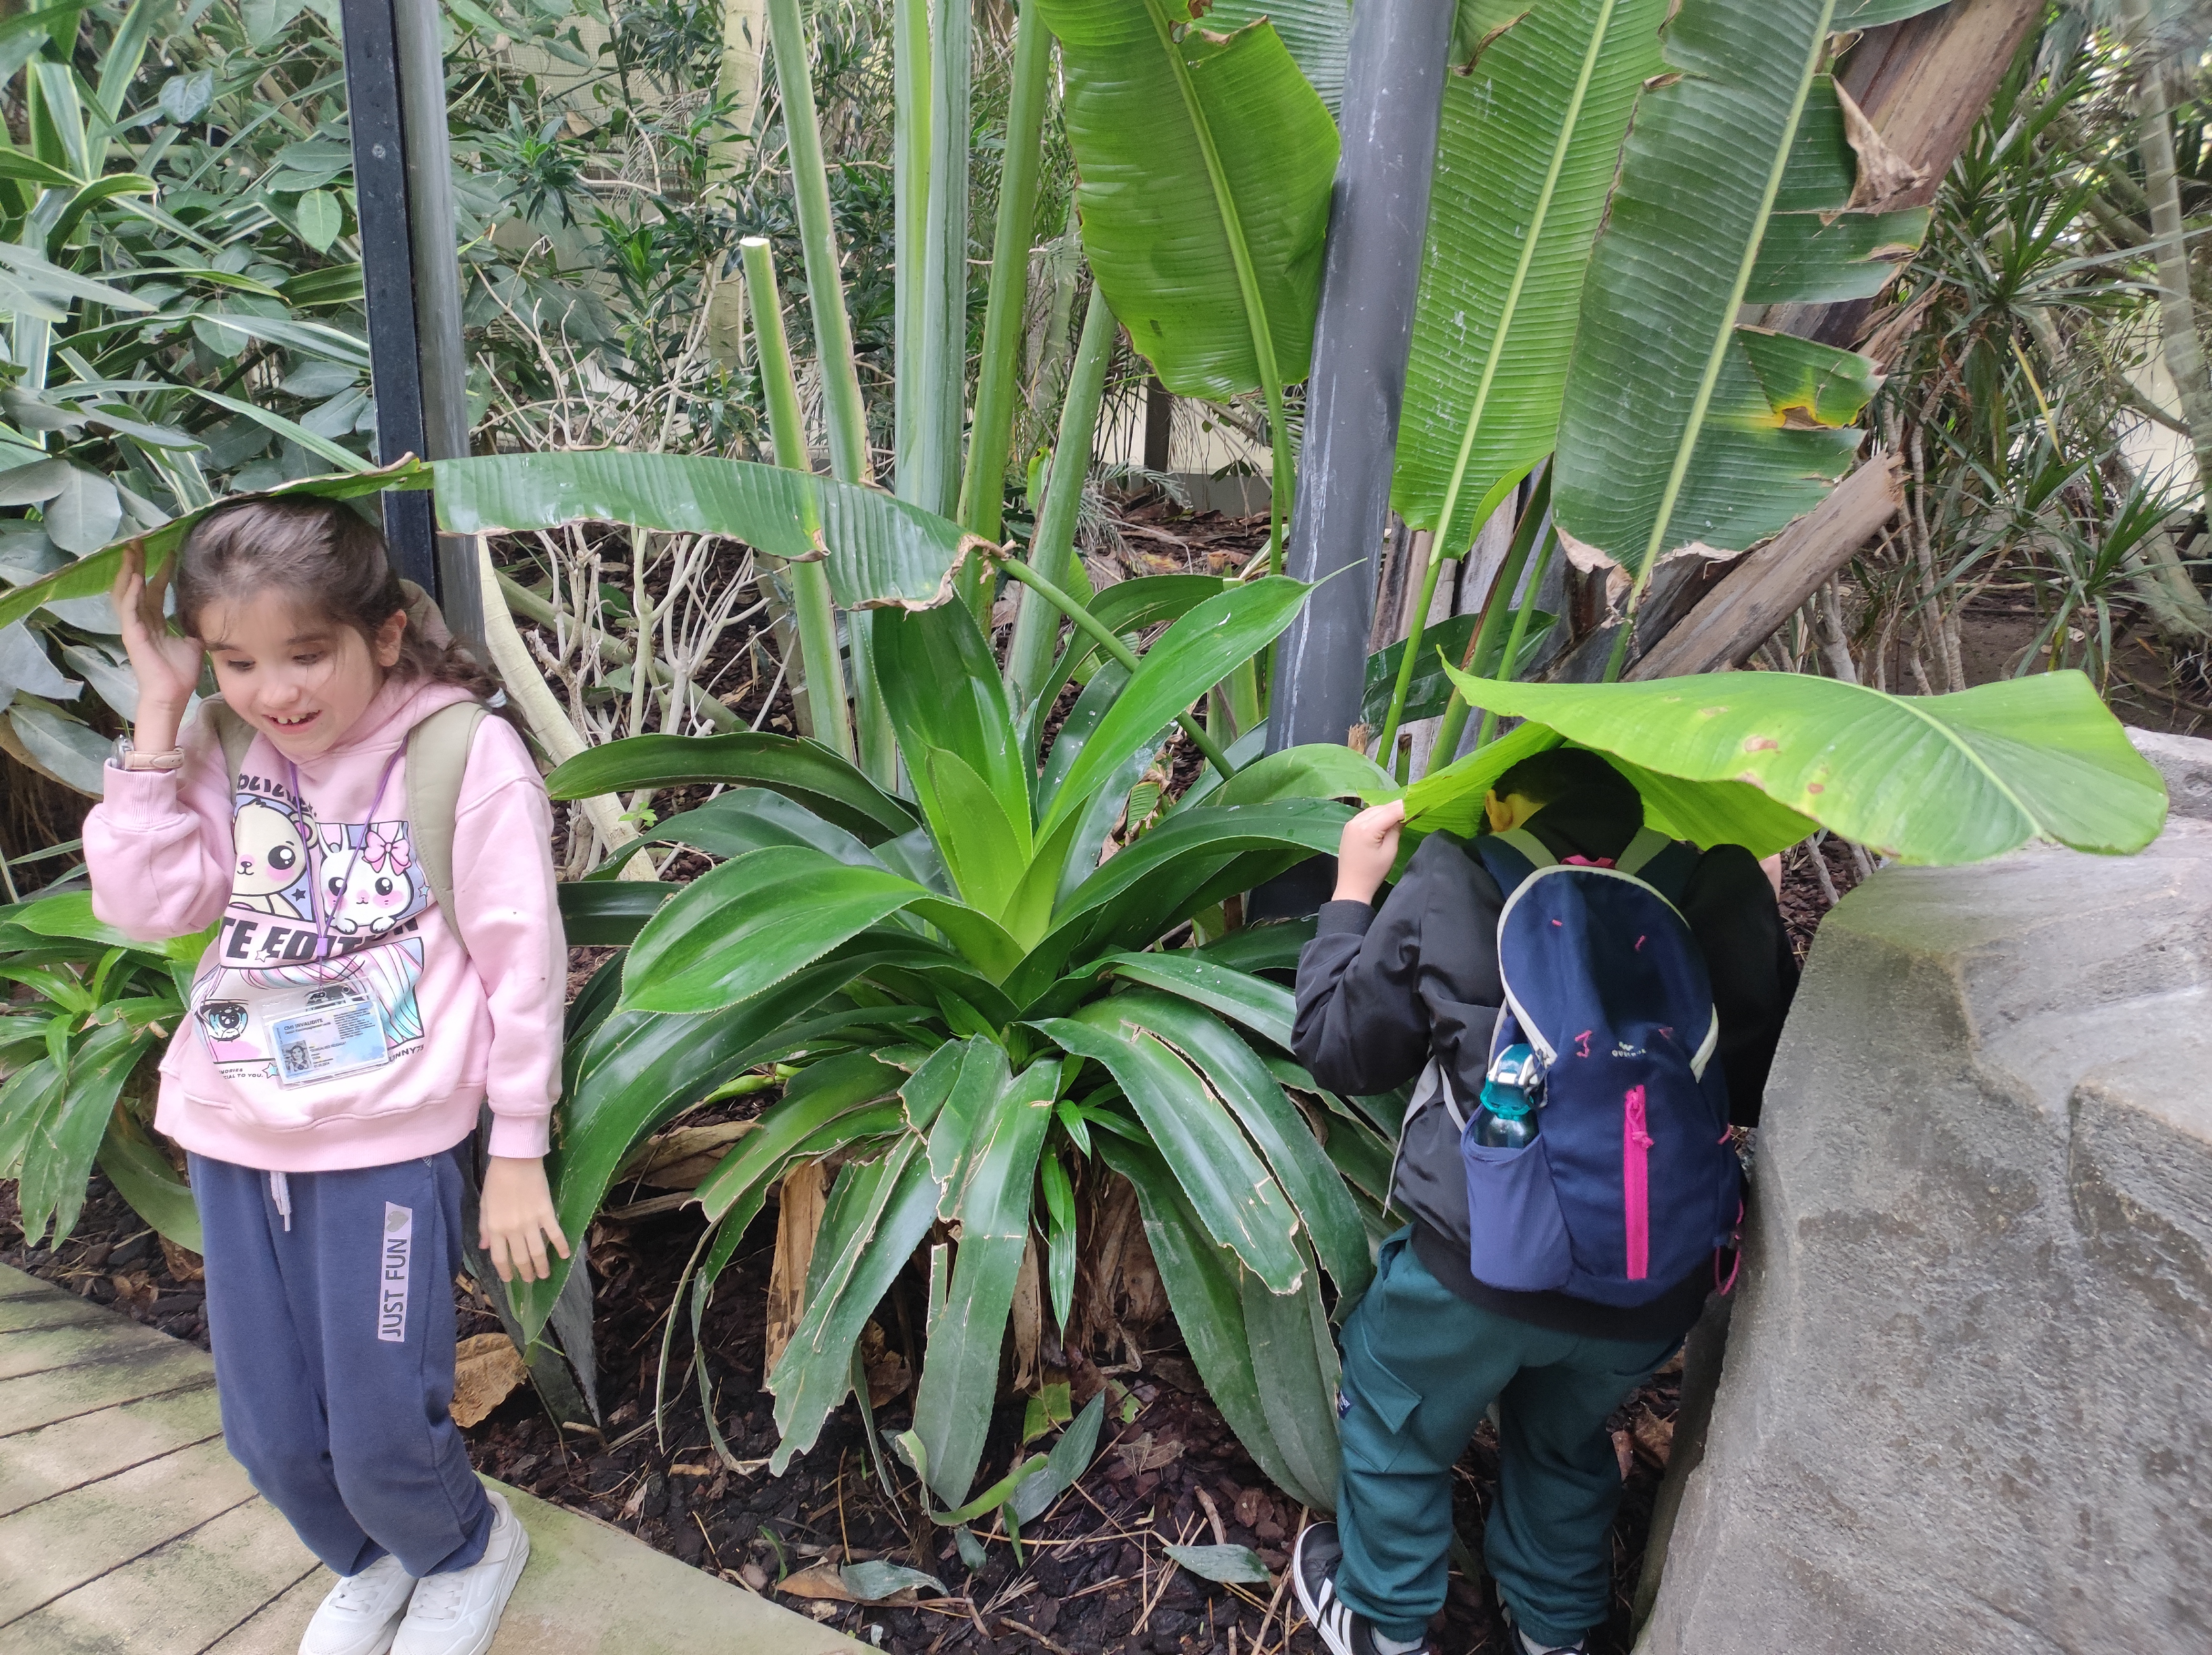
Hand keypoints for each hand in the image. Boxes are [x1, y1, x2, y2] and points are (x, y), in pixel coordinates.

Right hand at [108, 546, 203, 751]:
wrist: (173, 695)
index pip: (156, 590)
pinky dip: (131, 593)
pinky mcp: (132, 635)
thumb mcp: (193, 643)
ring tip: (131, 551)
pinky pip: (129, 610)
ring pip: (127, 593)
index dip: (161, 572)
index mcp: (155, 622)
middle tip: (140, 541)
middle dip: (138, 563)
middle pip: (137, 585)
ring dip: (129, 571)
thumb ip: (195, 627)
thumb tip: (210, 616)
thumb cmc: (181, 673)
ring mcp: (135, 627)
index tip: (170, 552)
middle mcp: (142, 621)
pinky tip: (135, 578)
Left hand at [479, 1155, 570, 1283]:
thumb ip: (485, 1227)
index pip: (500, 1257)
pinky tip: (566, 1255)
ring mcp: (531, 1222)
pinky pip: (554, 1233)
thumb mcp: (484, 1204)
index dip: (505, 1271)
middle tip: (531, 1280)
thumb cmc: (496, 1180)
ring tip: (545, 1275)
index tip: (510, 1280)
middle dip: (526, 1272)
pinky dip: (561, 1245)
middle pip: (520, 1258)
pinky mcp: (546, 1212)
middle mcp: (512, 1230)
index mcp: (495, 1228)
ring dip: (542, 1266)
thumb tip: (484, 1246)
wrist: (515, 1160)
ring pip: (537, 1251)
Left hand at [1334, 798, 1405, 904]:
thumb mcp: (1390, 851)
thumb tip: (1405, 815)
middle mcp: (1356, 821)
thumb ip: (1396, 829)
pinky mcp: (1349, 827)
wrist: (1352, 886)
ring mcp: (1351, 823)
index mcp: (1367, 828)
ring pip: (1374, 809)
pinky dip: (1378, 814)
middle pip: (1382, 807)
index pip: (1391, 811)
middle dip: (1399, 807)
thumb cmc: (1373, 873)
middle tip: (1415, 809)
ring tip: (1404, 814)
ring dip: (1388, 810)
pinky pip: (1366, 815)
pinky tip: (1387, 819)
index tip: (1421, 805)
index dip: (1407, 807)